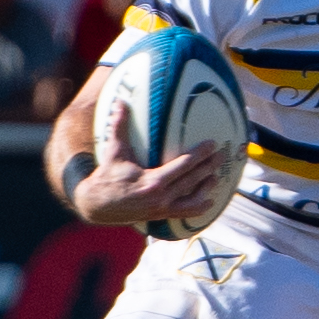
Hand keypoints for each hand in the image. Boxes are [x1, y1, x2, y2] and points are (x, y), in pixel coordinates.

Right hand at [70, 101, 227, 225]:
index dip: (199, 155)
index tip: (212, 144)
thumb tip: (120, 102)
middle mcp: (160, 197)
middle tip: (221, 156)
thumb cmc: (107, 177)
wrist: (96, 205)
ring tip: (216, 177)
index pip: (183, 166)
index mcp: (152, 182)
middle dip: (209, 167)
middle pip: (192, 181)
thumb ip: (120, 126)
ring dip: (206, 188)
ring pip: (191, 199)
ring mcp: (161, 209)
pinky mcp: (159, 216)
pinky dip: (197, 208)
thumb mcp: (114, 151)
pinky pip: (184, 213)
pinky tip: (208, 202)